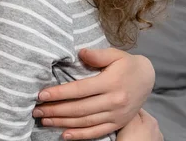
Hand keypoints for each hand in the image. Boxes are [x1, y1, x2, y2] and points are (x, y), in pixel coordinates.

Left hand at [32, 48, 154, 139]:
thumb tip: (80, 53)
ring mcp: (116, 115)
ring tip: (45, 119)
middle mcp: (113, 101)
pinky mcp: (118, 123)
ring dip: (62, 122)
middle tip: (36, 110)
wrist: (148, 78)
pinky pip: (97, 132)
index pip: (79, 90)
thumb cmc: (127, 64)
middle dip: (55, 110)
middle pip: (79, 108)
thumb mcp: (115, 54)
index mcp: (110, 83)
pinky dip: (80, 135)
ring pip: (85, 121)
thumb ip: (97, 55)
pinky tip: (64, 134)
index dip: (59, 93)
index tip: (41, 95)